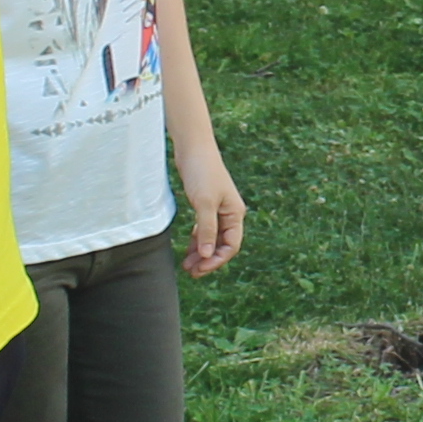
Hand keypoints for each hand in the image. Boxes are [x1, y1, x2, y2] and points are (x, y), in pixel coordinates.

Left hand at [178, 146, 247, 277]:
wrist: (193, 149)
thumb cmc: (202, 173)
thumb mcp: (204, 203)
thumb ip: (206, 230)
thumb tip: (207, 255)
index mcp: (235, 214)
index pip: (231, 245)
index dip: (217, 260)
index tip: (200, 268)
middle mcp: (229, 214)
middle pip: (222, 245)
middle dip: (208, 260)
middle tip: (191, 272)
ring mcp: (218, 210)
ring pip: (212, 239)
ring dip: (201, 253)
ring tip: (187, 266)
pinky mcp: (205, 206)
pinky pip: (204, 230)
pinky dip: (197, 241)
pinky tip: (188, 250)